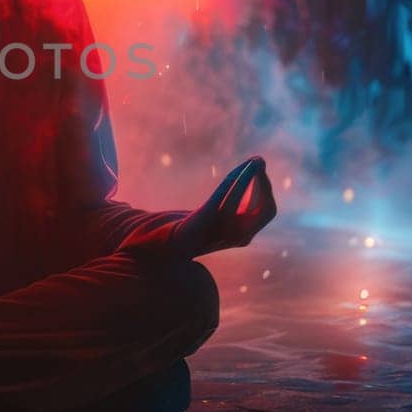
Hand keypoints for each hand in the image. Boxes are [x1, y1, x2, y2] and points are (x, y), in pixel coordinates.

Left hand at [117, 155, 277, 258]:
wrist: (144, 249)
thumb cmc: (175, 232)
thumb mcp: (205, 216)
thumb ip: (223, 202)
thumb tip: (240, 179)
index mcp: (234, 235)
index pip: (265, 213)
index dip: (267, 190)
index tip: (258, 165)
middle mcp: (229, 238)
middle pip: (264, 211)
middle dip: (264, 184)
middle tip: (258, 161)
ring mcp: (214, 235)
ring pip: (246, 209)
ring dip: (250, 180)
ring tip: (253, 162)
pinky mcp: (195, 228)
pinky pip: (221, 205)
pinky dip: (234, 186)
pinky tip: (237, 172)